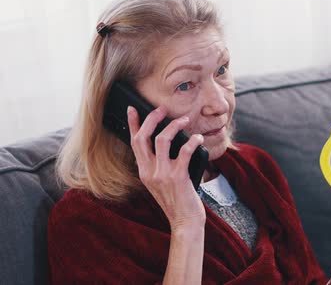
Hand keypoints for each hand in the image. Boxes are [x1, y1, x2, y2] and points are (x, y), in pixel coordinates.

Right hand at [127, 105, 205, 231]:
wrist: (184, 222)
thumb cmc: (177, 202)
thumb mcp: (160, 183)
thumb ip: (159, 166)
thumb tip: (167, 142)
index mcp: (144, 172)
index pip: (134, 143)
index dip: (133, 124)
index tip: (133, 109)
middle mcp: (149, 172)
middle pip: (143, 137)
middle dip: (152, 118)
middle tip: (163, 108)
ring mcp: (162, 174)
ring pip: (162, 139)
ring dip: (174, 125)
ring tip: (185, 120)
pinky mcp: (178, 177)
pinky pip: (184, 151)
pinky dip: (192, 141)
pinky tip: (198, 138)